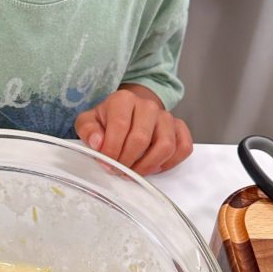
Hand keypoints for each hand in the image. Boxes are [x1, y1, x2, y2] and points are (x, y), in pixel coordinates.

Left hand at [74, 85, 192, 175]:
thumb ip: (88, 130)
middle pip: (141, 139)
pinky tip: (153, 166)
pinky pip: (183, 148)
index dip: (112, 151)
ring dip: (148, 166)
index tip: (105, 164)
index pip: (120, 127)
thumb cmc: (107, 121)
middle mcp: (148, 105)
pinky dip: (169, 163)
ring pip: (165, 146)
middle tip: (118, 170)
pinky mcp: (179, 128)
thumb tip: (98, 143)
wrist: (128, 114)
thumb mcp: (89, 121)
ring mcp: (167, 116)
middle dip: (127, 161)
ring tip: (134, 171)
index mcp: (123, 100)